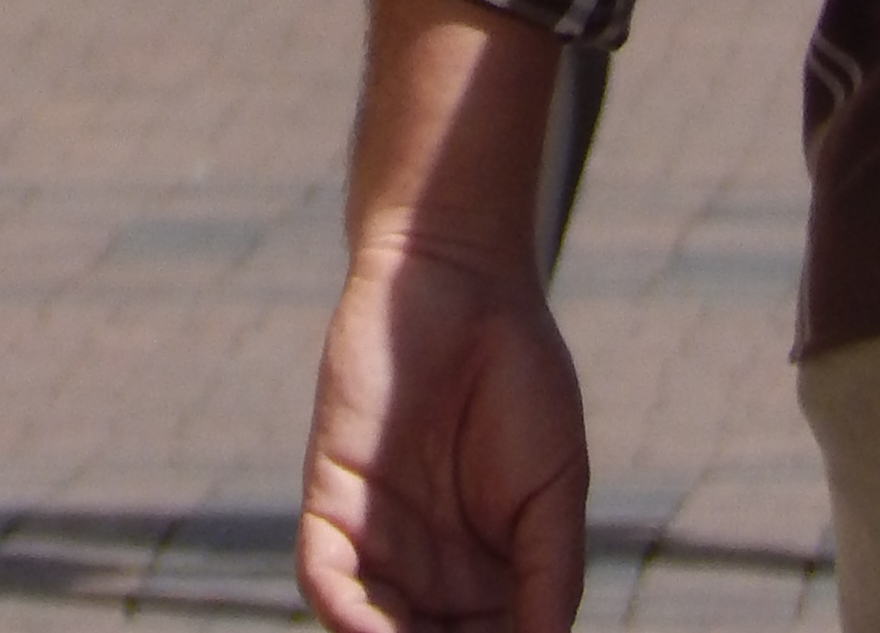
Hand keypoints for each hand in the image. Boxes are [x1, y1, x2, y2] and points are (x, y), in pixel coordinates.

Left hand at [298, 228, 589, 632]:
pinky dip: (344, 614)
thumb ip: (548, 581)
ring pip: (371, 631)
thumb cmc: (520, 379)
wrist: (461, 281)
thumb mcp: (554, 491)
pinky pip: (325, 577)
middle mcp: (427, 574)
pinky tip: (369, 631)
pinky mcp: (333, 499)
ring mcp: (377, 540)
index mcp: (486, 581)